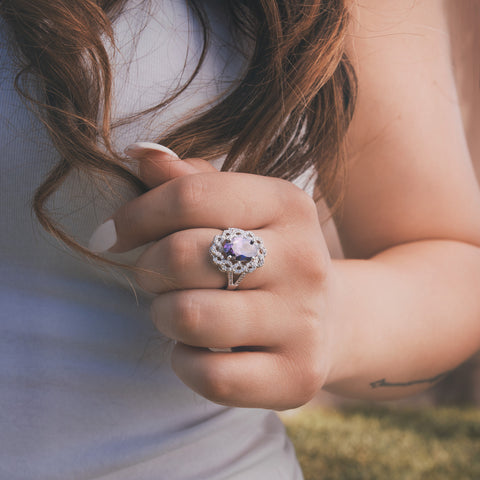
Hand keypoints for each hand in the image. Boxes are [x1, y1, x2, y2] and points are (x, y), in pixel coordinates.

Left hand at [92, 143, 336, 409]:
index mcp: (287, 204)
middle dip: (149, 267)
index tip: (114, 234)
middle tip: (155, 275)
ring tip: (179, 310)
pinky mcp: (297, 376)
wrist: (330, 319)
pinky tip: (197, 349)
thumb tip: (140, 154)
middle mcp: (304, 260)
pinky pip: (209, 375)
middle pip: (182, 255)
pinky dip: (185, 362)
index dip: (136, 215)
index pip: (191, 195)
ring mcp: (304, 322)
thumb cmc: (268, 256)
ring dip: (164, 315)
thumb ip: (191, 181)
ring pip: (189, 316)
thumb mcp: (242, 208)